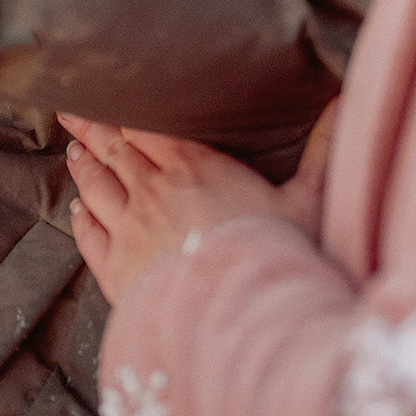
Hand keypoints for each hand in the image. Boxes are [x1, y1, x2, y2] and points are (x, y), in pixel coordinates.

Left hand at [58, 102, 335, 304]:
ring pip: (97, 190)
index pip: (147, 128)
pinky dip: (81, 221)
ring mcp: (129, 233)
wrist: (233, 319)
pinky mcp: (117, 272)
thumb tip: (345, 100)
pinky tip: (77, 212)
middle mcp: (152, 193)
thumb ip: (321, 150)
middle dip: (92, 130)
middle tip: (70, 111)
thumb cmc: (272, 255)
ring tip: (75, 152)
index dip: (124, 112)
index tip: (105, 95)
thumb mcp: (306, 200)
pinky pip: (91, 239)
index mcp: (192, 167)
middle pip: (114, 152)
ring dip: (84, 169)